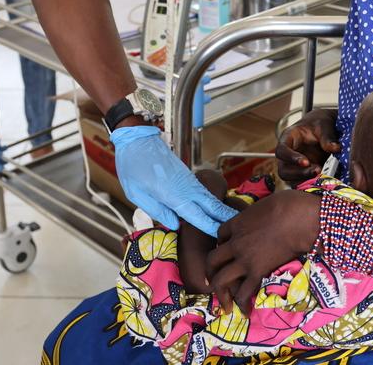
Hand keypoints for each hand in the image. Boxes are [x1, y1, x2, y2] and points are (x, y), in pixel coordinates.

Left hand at [111, 125, 237, 235]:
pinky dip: (212, 200)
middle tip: (240, 226)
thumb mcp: (136, 193)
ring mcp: (187, 179)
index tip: (223, 234)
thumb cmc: (132, 165)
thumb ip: (156, 209)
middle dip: (224, 216)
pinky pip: (202, 191)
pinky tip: (215, 207)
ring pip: (208, 197)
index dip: (210, 225)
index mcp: (172, 194)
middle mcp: (184, 187)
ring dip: (220, 208)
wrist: (136, 138)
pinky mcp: (185, 174)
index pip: (196, 215)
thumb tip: (174, 223)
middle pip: (210, 204)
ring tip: (232, 220)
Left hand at [207, 188, 319, 314]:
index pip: (219, 235)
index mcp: (236, 223)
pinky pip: (244, 291)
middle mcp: (235, 243)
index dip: (221, 243)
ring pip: (221, 279)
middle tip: (212, 281)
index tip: (226, 249)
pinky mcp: (258, 272)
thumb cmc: (287, 205)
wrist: (300, 219)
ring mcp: (244, 259)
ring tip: (224, 305)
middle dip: (210, 272)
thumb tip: (262, 218)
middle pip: (212, 260)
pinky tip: (244, 311)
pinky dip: (242, 303)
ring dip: (220, 293)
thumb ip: (255, 216)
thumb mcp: (263, 205)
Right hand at [274, 108, 339, 183]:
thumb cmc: (320, 123)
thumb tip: (334, 148)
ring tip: (323, 176)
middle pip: (283, 170)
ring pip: (292, 180)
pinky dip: (313, 185)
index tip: (306, 161)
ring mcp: (295, 166)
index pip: (281, 150)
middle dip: (298, 174)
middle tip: (317, 170)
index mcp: (288, 138)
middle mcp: (288, 154)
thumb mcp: (325, 123)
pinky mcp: (305, 174)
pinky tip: (325, 181)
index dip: (290, 157)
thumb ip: (328, 135)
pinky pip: (304, 184)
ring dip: (306, 181)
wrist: (326, 129)